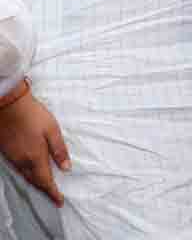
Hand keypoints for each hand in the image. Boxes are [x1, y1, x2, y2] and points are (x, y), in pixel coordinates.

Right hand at [0, 87, 69, 206]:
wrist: (9, 106)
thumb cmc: (34, 116)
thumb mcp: (52, 130)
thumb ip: (59, 150)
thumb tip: (67, 168)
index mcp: (35, 158)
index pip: (45, 181)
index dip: (53, 192)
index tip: (60, 202)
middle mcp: (22, 161)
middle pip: (34, 181)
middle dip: (45, 190)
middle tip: (54, 196)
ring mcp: (12, 158)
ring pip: (25, 176)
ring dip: (36, 183)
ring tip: (45, 187)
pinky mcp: (7, 152)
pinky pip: (18, 170)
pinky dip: (27, 175)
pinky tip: (31, 172)